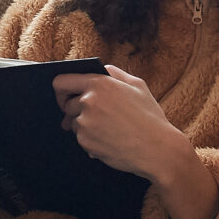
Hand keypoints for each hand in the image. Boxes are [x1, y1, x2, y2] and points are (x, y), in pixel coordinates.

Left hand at [52, 64, 218, 218]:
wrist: (156, 149)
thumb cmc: (149, 117)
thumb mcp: (138, 86)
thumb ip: (115, 73)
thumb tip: (101, 69)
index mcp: (99, 84)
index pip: (61, 81)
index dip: (61, 89)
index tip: (66, 95)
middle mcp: (88, 101)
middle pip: (66, 105)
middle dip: (76, 110)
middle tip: (95, 116)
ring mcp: (85, 123)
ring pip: (73, 123)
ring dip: (85, 126)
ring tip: (108, 129)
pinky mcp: (85, 142)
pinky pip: (81, 139)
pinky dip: (91, 140)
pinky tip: (109, 140)